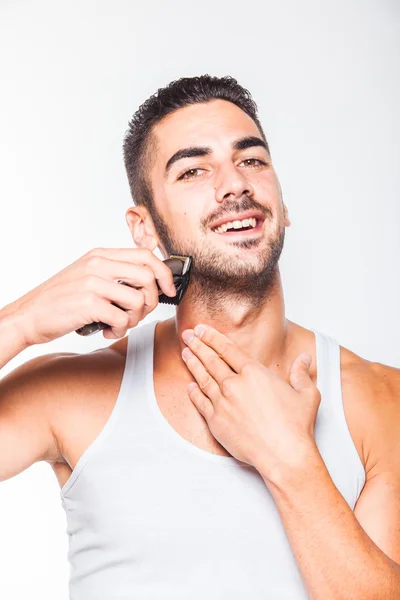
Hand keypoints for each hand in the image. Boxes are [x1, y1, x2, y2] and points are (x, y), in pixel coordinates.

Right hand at [5, 247, 176, 345]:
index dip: (164, 274)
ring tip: (119, 323)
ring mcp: (93, 282)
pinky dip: (120, 330)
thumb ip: (114, 273)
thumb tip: (149, 281)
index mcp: (100, 255)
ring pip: (138, 299)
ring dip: (135, 319)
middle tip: (139, 314)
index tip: (168, 290)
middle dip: (152, 300)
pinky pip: (122, 318)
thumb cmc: (60, 300)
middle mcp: (98, 264)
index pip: (145, 255)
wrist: (28, 316)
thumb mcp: (87, 276)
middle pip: (148, 276)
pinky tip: (108, 331)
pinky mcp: (88, 303)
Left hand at [181, 324, 320, 481]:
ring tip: (185, 353)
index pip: (228, 349)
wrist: (283, 455)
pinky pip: (200, 402)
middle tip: (188, 335)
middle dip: (198, 345)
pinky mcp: (216, 421)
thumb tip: (304, 358)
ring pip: (203, 378)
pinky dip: (194, 392)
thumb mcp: (306, 394)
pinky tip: (190, 386)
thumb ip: (301, 373)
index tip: (202, 329)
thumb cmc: (296, 426)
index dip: (213, 337)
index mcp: (254, 373)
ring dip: (193, 364)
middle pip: (211, 360)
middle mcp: (234, 385)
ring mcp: (222, 403)